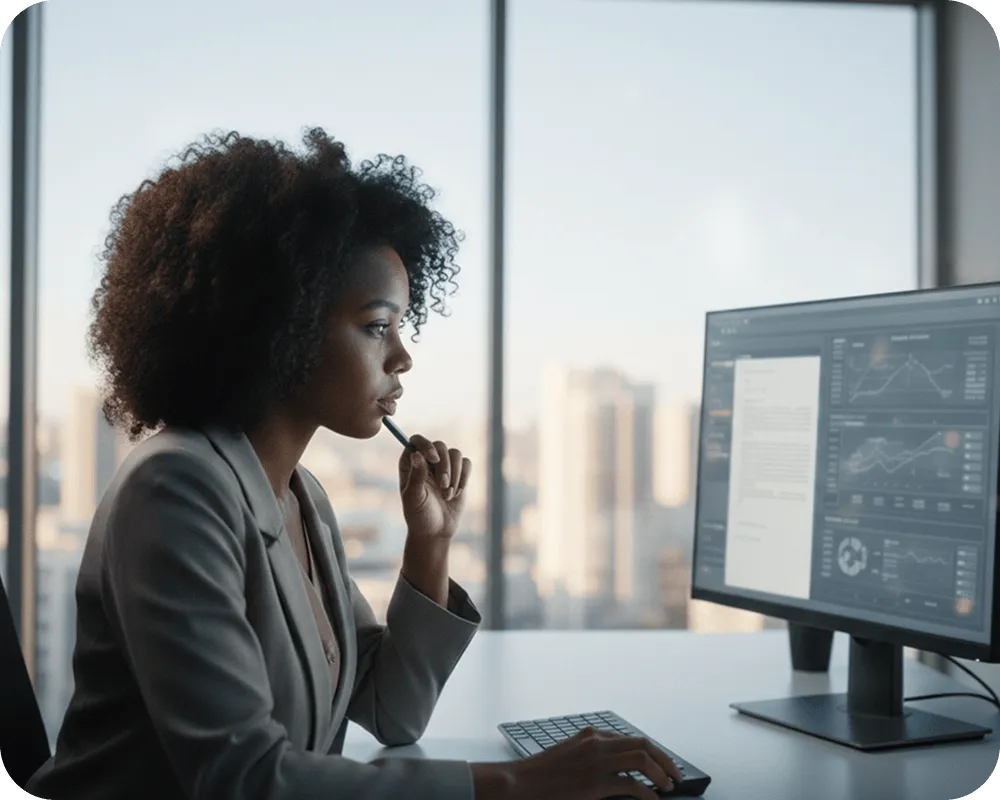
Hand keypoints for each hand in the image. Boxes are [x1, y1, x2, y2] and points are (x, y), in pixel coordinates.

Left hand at [398, 434, 470, 539]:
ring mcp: (444, 466)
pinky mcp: (459, 473)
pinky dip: (464, 478)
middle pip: (440, 446)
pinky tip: (457, 493)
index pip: (416, 440)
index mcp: (410, 463)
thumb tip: (416, 454)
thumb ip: (416, 476)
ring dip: (455, 475)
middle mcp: (426, 460)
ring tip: (448, 494)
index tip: (434, 459)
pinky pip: (466, 463)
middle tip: (443, 487)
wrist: (436, 530)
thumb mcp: (414, 498)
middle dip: (444, 467)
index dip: (426, 445)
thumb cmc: (419, 516)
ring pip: (455, 453)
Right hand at [471, 728, 682, 799]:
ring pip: (642, 759)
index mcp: (591, 734)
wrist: (519, 782)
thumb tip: (618, 769)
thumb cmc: (542, 774)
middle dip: (665, 759)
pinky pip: (631, 785)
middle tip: (676, 774)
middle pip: (643, 743)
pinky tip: (652, 799)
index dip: (652, 751)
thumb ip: (593, 756)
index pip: (632, 738)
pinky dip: (647, 792)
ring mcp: (596, 761)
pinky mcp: (594, 782)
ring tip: (669, 786)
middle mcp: (596, 742)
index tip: (663, 763)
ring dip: (661, 772)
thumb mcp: (570, 756)